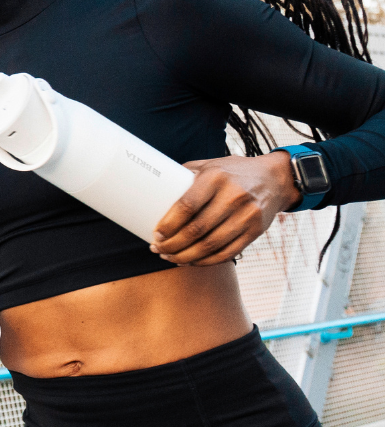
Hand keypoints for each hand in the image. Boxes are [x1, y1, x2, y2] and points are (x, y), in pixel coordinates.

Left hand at [151, 152, 301, 265]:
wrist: (274, 178)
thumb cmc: (231, 172)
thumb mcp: (208, 165)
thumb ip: (184, 176)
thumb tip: (152, 189)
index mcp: (215, 177)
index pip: (186, 206)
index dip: (168, 224)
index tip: (156, 234)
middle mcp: (233, 196)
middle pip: (197, 230)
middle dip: (172, 245)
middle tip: (157, 249)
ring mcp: (247, 215)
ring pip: (211, 246)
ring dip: (186, 257)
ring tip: (170, 257)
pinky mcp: (256, 231)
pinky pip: (227, 253)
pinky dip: (206, 261)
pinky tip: (191, 261)